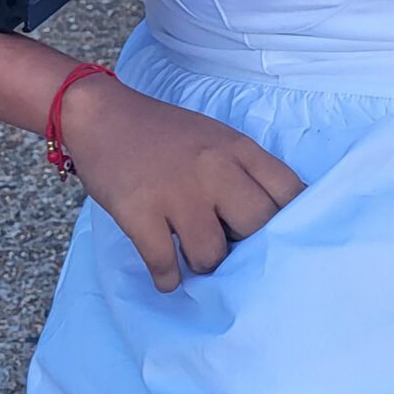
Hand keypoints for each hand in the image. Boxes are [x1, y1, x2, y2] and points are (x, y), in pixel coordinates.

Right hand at [60, 73, 304, 289]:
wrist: (102, 114)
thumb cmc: (164, 133)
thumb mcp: (217, 138)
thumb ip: (244, 172)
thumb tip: (268, 228)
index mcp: (238, 149)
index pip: (290, 192)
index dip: (292, 222)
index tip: (279, 237)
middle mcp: (214, 169)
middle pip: (258, 227)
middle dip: (248, 248)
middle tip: (230, 250)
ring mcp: (177, 192)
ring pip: (211, 254)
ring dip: (203, 266)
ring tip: (192, 258)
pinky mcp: (140, 212)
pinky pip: (164, 264)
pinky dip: (167, 278)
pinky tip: (166, 275)